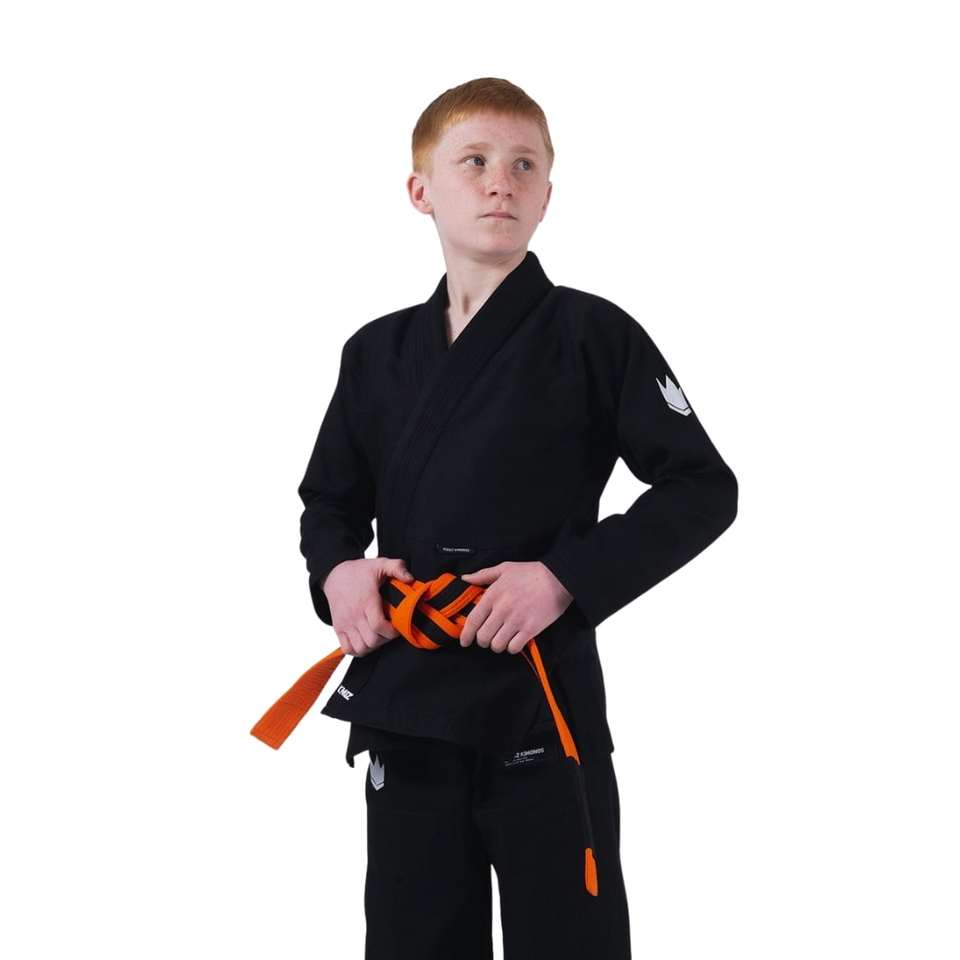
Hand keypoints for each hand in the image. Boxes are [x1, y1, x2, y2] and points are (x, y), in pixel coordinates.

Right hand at [323, 557, 414, 656]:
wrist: (333, 574)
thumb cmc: (359, 571)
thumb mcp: (380, 564)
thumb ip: (397, 567)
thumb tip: (411, 578)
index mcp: (367, 601)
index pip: (379, 626)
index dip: (392, 632)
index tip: (397, 627)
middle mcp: (354, 615)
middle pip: (372, 641)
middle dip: (385, 640)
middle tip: (390, 632)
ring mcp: (345, 623)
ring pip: (361, 648)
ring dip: (373, 646)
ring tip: (379, 637)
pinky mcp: (338, 628)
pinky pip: (347, 649)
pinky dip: (358, 650)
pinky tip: (366, 641)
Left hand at [458, 561, 572, 654]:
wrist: (558, 578)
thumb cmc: (531, 572)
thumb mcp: (505, 568)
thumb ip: (483, 575)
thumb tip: (465, 579)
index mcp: (493, 595)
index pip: (473, 620)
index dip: (466, 634)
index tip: (464, 641)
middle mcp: (502, 609)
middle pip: (483, 637)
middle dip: (483, 641)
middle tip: (487, 638)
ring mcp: (516, 620)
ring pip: (497, 645)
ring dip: (498, 645)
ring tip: (502, 639)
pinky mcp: (531, 629)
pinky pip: (514, 647)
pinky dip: (512, 648)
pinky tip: (514, 641)